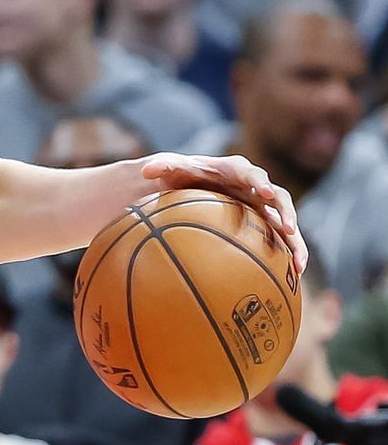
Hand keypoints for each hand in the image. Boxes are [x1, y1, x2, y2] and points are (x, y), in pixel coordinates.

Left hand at [141, 152, 307, 272]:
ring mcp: (263, 206)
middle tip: (287, 228)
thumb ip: (162, 167)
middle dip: (285, 212)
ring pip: (286, 222)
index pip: (251, 173)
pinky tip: (292, 277)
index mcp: (236, 171)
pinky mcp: (264, 223)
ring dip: (295, 241)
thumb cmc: (182, 174)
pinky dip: (289, 254)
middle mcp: (256, 187)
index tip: (263, 191)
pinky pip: (282, 239)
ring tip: (298, 264)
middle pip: (278, 197)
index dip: (260, 181)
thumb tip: (145, 170)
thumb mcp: (171, 169)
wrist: (191, 183)